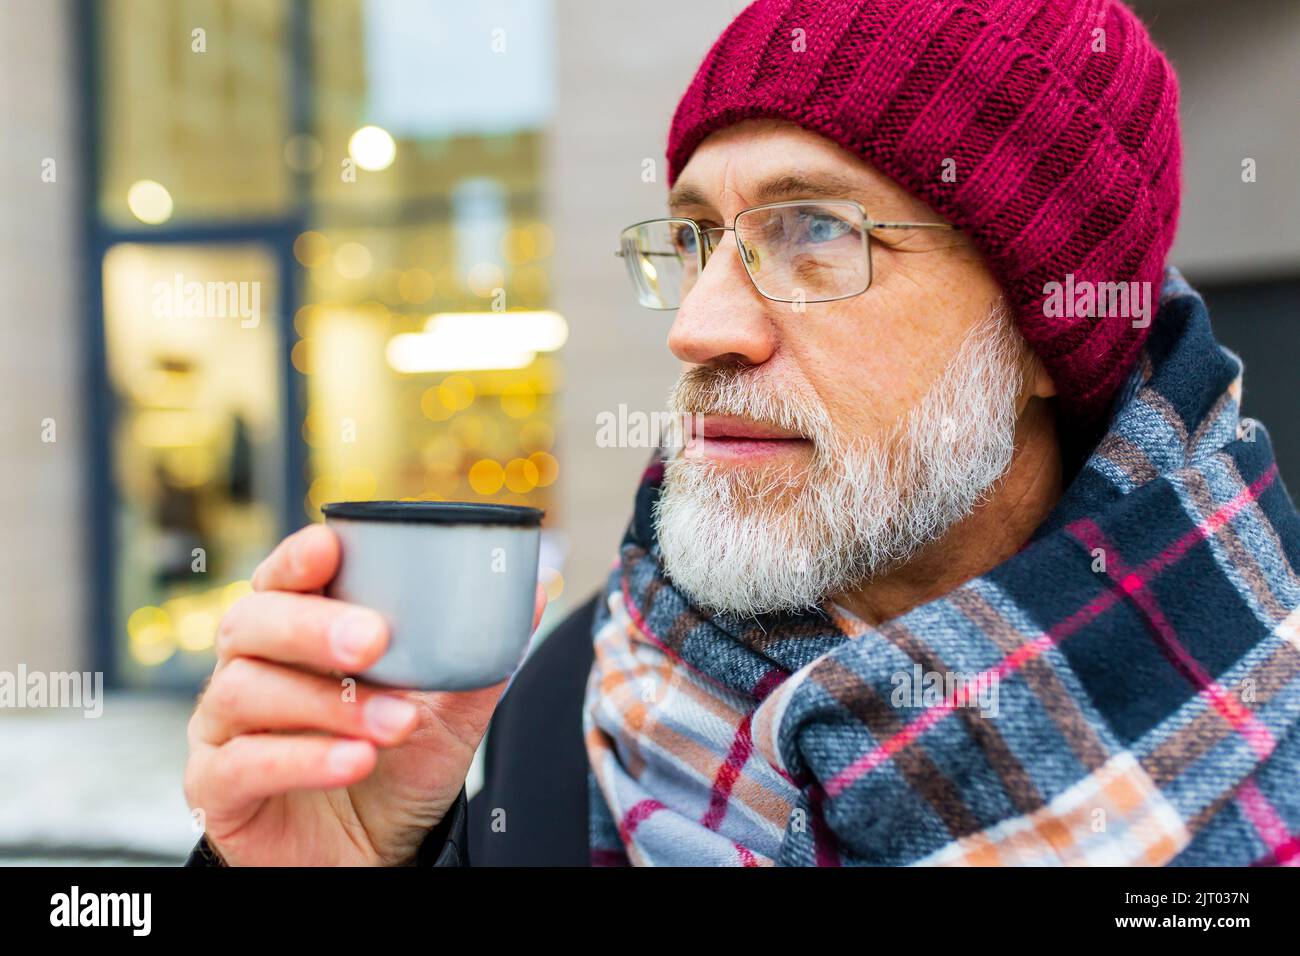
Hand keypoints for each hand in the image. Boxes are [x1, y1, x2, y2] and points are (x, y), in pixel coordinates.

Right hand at [183, 524, 545, 865]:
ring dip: (329, 704)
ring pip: (246, 691)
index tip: (331, 546)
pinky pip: (240, 764)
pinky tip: (356, 761)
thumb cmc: (398, 764)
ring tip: (396, 723)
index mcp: (295, 635)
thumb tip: (535, 588)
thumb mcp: (448, 709)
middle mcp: (247, 669)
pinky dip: (303, 758)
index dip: (298, 558)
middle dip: (312, 626)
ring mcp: (223, 728)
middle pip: (251, 624)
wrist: (375, 852)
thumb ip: (480, 653)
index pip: (281, 579)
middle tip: (375, 639)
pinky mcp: (215, 788)